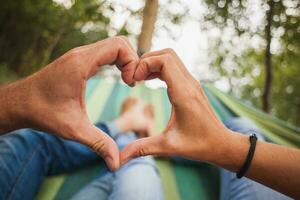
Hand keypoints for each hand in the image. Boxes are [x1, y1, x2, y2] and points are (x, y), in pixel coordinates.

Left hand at [4, 36, 138, 170]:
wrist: (19, 104)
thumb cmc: (43, 112)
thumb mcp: (74, 129)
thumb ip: (99, 143)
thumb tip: (117, 164)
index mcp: (81, 64)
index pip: (118, 46)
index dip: (132, 62)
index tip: (130, 84)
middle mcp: (81, 54)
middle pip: (119, 43)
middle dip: (132, 61)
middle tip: (131, 82)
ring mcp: (79, 56)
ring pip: (112, 46)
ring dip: (125, 60)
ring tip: (127, 81)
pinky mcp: (78, 61)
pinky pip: (104, 52)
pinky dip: (116, 61)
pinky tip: (117, 78)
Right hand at [121, 48, 236, 165]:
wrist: (221, 144)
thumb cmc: (198, 145)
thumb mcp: (168, 147)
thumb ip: (142, 148)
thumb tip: (119, 159)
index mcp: (183, 94)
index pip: (164, 60)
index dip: (145, 64)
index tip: (133, 80)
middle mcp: (189, 83)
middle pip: (167, 54)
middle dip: (147, 60)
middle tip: (134, 77)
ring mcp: (192, 83)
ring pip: (171, 58)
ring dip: (153, 63)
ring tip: (139, 78)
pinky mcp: (192, 86)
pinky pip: (174, 67)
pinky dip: (160, 68)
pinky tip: (150, 81)